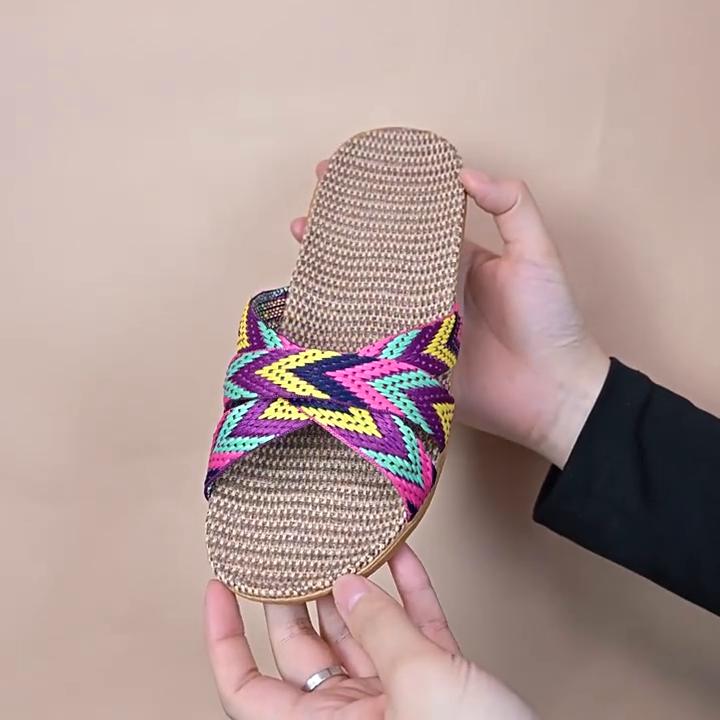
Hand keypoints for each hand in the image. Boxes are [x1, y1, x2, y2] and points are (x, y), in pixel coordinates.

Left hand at [205, 544, 535, 718]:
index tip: (219, 588)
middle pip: (306, 652)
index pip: (247, 687)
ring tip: (348, 539)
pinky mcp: (440, 688)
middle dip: (297, 595)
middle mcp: (353, 719)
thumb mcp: (420, 688)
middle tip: (291, 548)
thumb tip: (349, 584)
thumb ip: (380, 631)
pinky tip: (402, 556)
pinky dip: (409, 594)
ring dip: (360, 586)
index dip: (224, 638)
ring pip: (363, 634)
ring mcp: (397, 702)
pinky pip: (414, 633)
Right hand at [291, 165, 608, 466]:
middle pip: (377, 252)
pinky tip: (312, 300)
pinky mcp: (406, 356)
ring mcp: (413, 322)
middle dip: (343, 228)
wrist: (551, 394)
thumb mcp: (538, 255)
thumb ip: (512, 206)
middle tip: (310, 208)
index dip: (380, 195)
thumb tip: (464, 173)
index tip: (348, 174)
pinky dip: (338, 318)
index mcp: (456, 257)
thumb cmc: (551, 321)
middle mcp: (429, 287)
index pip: (410, 218)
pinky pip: (368, 333)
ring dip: (332, 267)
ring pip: (365, 290)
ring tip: (301, 241)